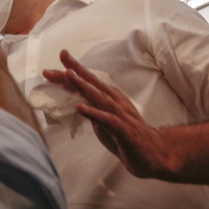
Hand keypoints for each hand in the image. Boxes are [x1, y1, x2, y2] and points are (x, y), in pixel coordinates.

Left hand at [42, 50, 172, 178]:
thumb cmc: (125, 136)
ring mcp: (121, 115)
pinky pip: (108, 120)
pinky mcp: (125, 131)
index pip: (88, 82)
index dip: (71, 73)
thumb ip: (89, 108)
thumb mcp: (103, 120)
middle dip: (76, 69)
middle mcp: (115, 101)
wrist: (154, 154)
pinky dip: (95, 113)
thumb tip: (71, 100)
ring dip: (84, 85)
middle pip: (94, 82)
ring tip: (68, 75)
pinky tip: (80, 108)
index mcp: (110, 97)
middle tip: (63, 54)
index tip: (54, 63)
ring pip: (100, 96)